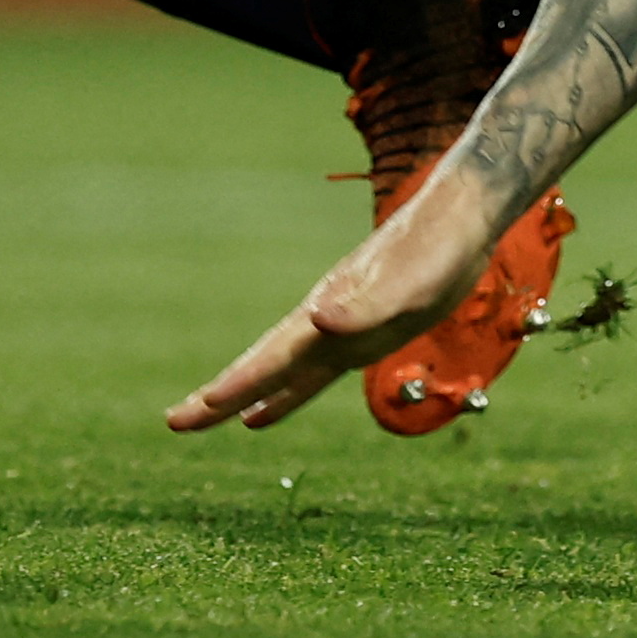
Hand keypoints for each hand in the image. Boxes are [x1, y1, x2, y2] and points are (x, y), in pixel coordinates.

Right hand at [168, 179, 492, 434]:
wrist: (462, 215)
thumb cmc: (439, 248)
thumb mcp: (410, 282)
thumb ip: (366, 303)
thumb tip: (316, 319)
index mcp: (328, 311)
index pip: (272, 356)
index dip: (236, 385)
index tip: (193, 412)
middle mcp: (326, 322)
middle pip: (264, 365)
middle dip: (221, 395)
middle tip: (174, 422)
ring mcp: (342, 328)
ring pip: (283, 371)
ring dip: (247, 394)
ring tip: (209, 415)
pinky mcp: (365, 333)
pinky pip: (313, 372)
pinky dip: (286, 394)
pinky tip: (265, 414)